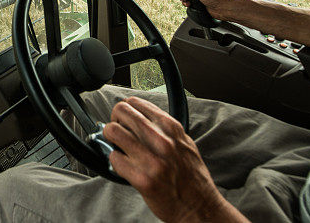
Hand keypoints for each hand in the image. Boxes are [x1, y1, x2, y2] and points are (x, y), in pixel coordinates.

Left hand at [103, 97, 247, 222]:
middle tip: (117, 132)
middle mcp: (161, 140)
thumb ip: (163, 128)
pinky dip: (115, 161)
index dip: (125, 110)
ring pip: (113, 131)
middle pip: (121, 111)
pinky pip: (114, 158)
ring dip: (110, 138)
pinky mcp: (142, 179)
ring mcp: (151, 160)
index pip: (135, 102)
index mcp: (171, 128)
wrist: (199, 207)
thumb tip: (138, 117)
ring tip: (117, 147)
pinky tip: (124, 165)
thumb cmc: (191, 177)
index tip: (124, 119)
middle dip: (114, 120)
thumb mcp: (183, 142)